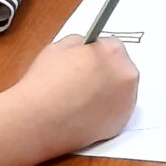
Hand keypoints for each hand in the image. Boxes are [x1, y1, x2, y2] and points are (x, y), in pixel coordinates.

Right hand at [10, 35, 141, 150]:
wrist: (38, 120)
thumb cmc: (44, 85)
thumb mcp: (57, 48)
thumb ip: (78, 43)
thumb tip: (84, 47)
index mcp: (113, 51)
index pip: (111, 46)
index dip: (95, 54)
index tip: (88, 61)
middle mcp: (126, 75)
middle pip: (119, 68)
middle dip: (104, 73)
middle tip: (83, 81)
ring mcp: (127, 100)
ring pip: (120, 91)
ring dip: (107, 92)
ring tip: (82, 99)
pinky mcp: (122, 123)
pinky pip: (117, 112)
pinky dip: (105, 112)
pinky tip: (85, 112)